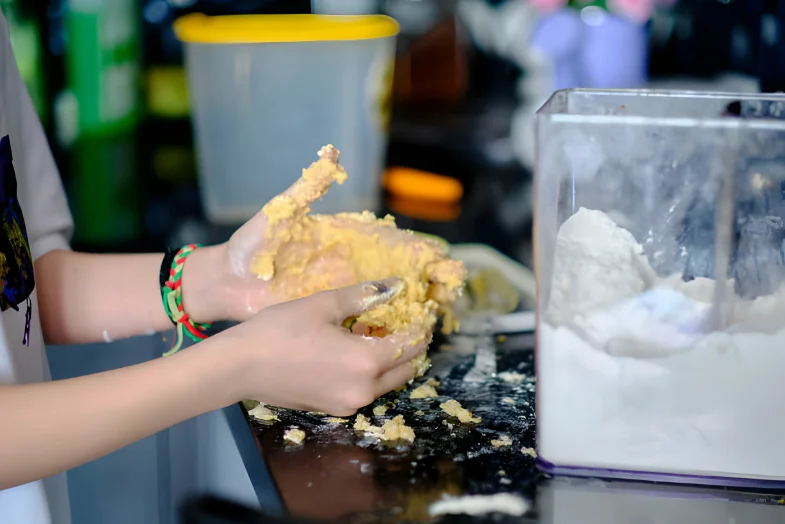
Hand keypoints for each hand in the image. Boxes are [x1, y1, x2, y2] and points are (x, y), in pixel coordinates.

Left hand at [183, 145, 463, 325]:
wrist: (228, 282)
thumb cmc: (253, 246)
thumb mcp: (280, 213)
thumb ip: (307, 187)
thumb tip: (332, 151)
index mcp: (345, 239)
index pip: (392, 242)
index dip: (420, 250)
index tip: (442, 259)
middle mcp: (351, 266)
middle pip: (400, 272)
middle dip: (428, 279)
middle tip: (451, 290)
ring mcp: (342, 293)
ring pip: (389, 300)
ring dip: (414, 305)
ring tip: (439, 313)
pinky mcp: (330, 315)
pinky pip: (365, 323)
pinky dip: (387, 327)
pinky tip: (405, 335)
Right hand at [222, 278, 430, 415]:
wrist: (238, 367)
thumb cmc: (279, 331)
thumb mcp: (323, 305)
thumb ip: (363, 296)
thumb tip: (394, 285)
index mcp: (367, 362)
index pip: (411, 344)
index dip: (421, 326)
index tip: (422, 311)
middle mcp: (364, 390)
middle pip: (406, 369)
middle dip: (411, 346)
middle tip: (404, 321)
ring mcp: (348, 404)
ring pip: (386, 382)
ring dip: (390, 360)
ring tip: (375, 333)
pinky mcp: (333, 408)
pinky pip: (364, 390)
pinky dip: (369, 372)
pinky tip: (353, 350)